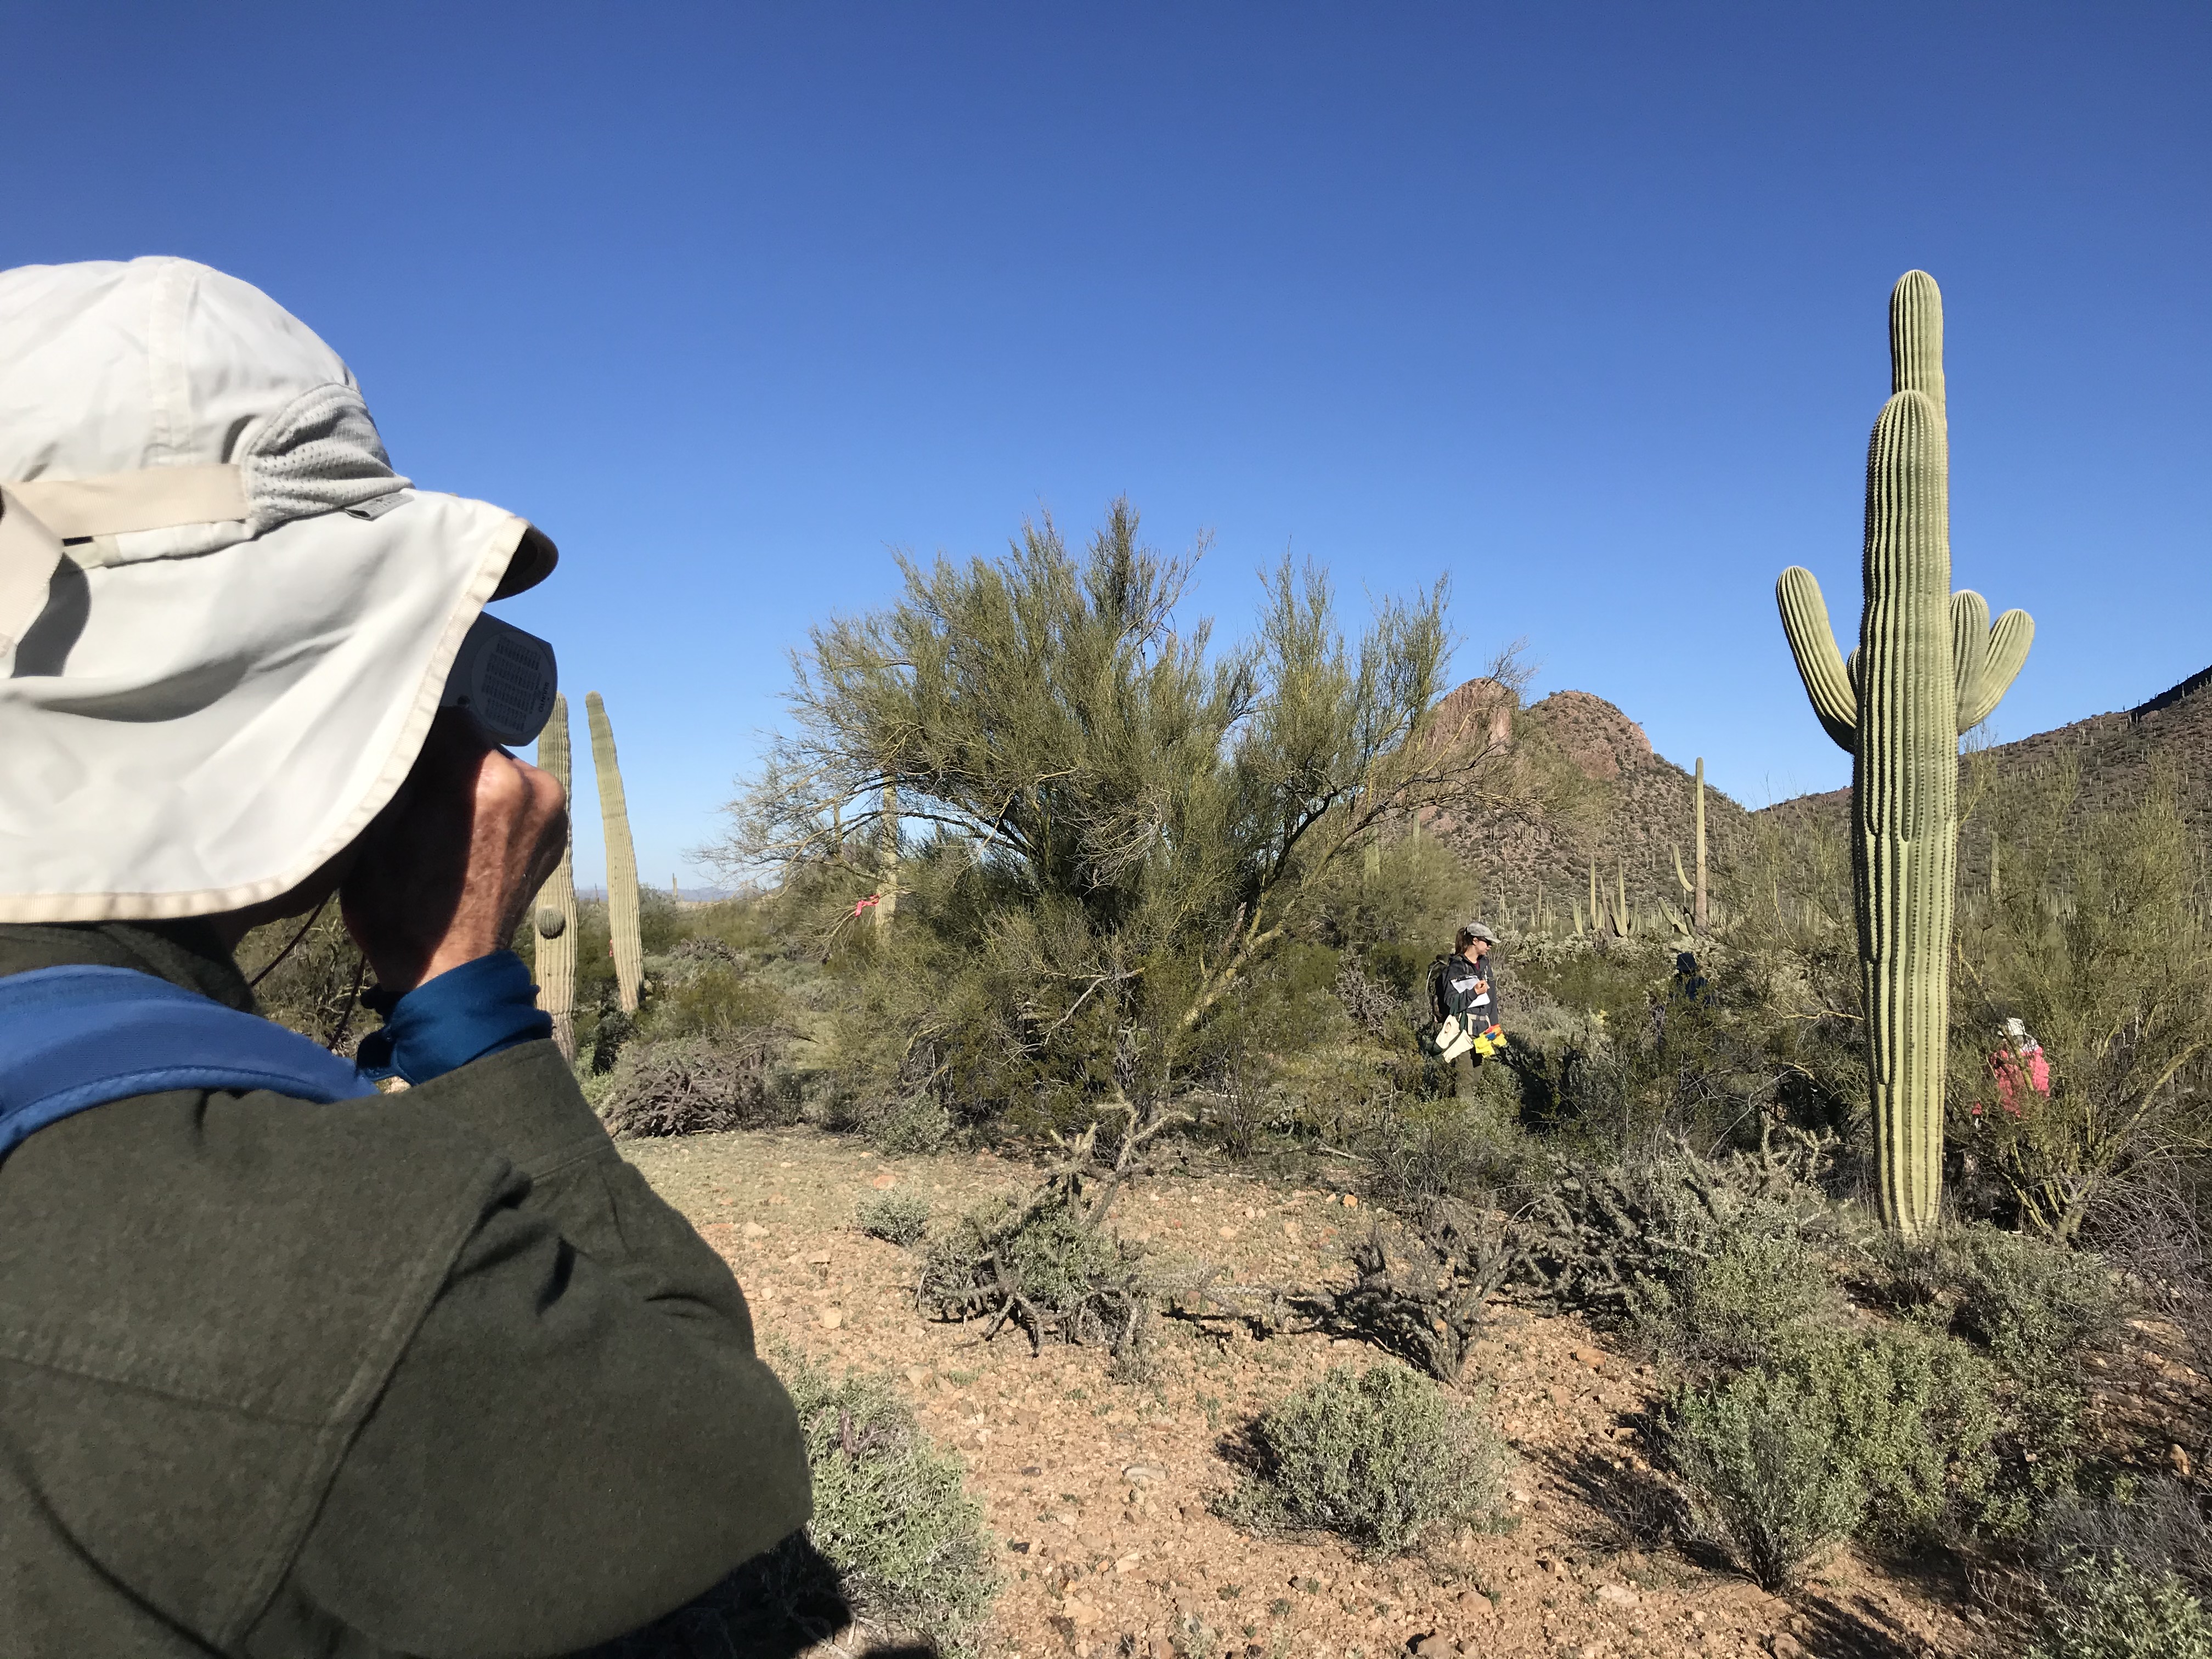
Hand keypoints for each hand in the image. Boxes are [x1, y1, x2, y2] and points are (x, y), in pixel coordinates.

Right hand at [341, 709, 567, 994]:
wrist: (448, 969)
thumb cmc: (400, 906)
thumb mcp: (378, 825)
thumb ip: (401, 768)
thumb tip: (406, 729)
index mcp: (487, 780)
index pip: (450, 718)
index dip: (417, 731)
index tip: (397, 749)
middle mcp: (531, 787)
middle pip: (479, 743)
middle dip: (447, 758)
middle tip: (416, 786)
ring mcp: (552, 812)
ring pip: (501, 769)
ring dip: (473, 781)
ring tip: (441, 816)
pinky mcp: (557, 834)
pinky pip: (519, 798)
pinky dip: (495, 804)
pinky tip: (467, 832)